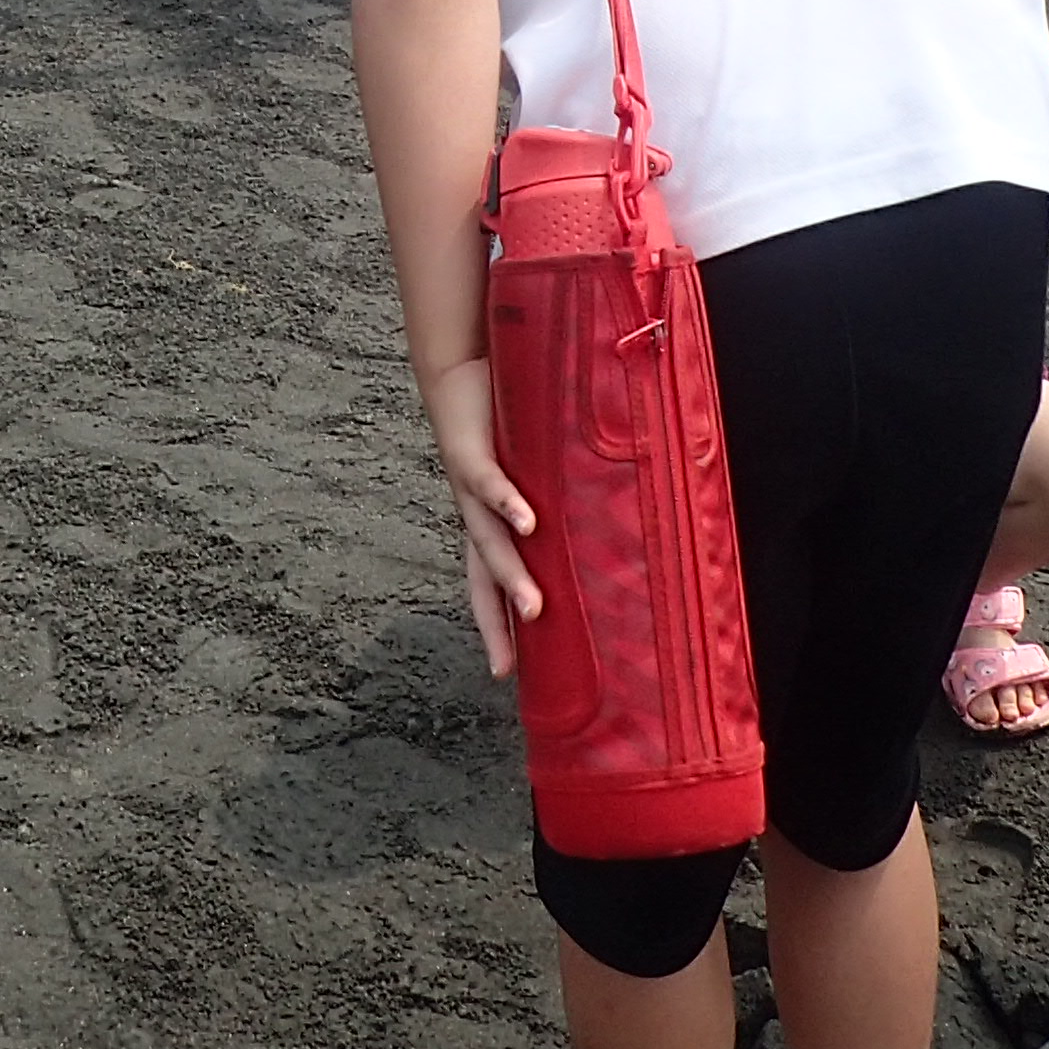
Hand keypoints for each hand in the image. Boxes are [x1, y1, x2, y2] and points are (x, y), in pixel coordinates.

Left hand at [420, 357, 544, 676]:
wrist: (453, 374)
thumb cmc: (495, 424)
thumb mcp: (527, 469)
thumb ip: (555, 495)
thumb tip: (594, 520)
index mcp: (485, 523)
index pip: (486, 586)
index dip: (493, 628)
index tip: (503, 674)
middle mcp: (473, 515)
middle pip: (484, 578)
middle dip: (498, 621)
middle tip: (510, 665)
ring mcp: (469, 490)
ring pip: (488, 543)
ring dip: (511, 576)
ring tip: (532, 609)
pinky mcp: (470, 455)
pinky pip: (491, 484)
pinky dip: (509, 505)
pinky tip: (529, 523)